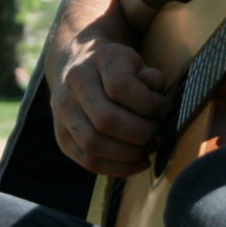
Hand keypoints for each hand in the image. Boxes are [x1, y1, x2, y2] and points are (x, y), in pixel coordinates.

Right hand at [50, 36, 168, 176]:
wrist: (78, 62)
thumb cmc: (118, 68)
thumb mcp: (138, 62)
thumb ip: (152, 80)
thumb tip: (159, 107)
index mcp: (98, 59)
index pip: (120, 87)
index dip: (148, 104)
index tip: (163, 108)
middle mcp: (74, 83)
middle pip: (105, 119)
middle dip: (139, 134)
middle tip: (155, 134)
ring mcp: (63, 111)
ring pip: (93, 144)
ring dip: (128, 154)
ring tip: (147, 149)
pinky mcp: (62, 136)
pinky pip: (87, 160)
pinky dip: (116, 168)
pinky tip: (136, 163)